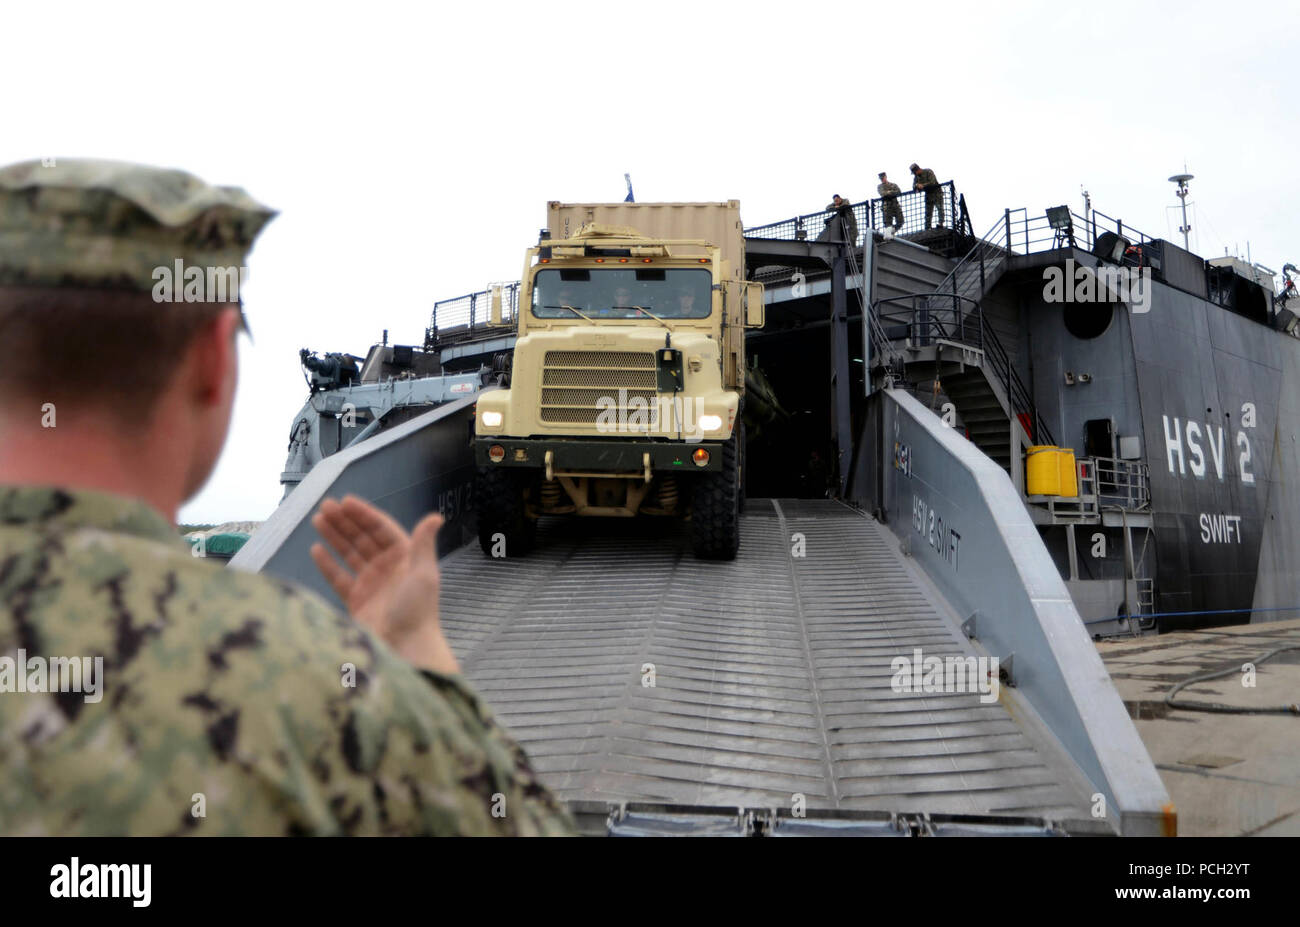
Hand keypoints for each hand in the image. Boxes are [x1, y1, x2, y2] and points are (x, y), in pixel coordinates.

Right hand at [310, 495, 459, 674]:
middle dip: (345, 522)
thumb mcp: (423, 573)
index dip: (364, 514)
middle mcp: (386, 567)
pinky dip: (327, 564)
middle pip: (362, 538)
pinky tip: (316, 549)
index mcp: (404, 557)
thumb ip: (423, 543)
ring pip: (349, 553)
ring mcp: (370, 583)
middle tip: (325, 506)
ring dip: (334, 537)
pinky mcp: (355, 600)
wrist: (405, 646)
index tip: (345, 501)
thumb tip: (436, 517)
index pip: (381, 529)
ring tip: (318, 520)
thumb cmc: (417, 608)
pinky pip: (338, 577)